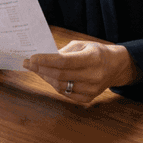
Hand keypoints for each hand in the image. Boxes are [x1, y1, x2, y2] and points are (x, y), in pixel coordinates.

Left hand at [23, 41, 140, 103]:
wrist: (115, 67)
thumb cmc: (96, 52)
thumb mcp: (82, 45)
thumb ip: (64, 51)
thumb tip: (44, 57)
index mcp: (93, 59)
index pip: (64, 62)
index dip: (46, 60)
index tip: (32, 57)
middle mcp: (93, 76)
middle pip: (60, 75)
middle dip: (40, 68)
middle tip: (27, 63)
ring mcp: (91, 90)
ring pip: (60, 86)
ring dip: (45, 77)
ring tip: (35, 69)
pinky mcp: (88, 98)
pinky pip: (65, 93)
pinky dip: (54, 85)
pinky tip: (47, 77)